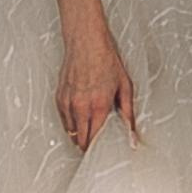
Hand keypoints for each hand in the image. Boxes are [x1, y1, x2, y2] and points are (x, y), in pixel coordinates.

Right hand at [57, 28, 139, 150]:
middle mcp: (81, 106)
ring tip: (90, 130)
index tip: (104, 151)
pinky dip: (71, 123)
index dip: (99, 148)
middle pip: (80, 140)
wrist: (86, 41)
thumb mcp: (124, 86)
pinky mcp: (59, 98)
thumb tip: (133, 134)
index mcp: (99, 105)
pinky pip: (64, 120)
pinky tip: (81, 117)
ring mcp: (67, 102)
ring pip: (71, 132)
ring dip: (79, 135)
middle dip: (88, 146)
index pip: (94, 139)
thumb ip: (128, 113)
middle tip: (97, 144)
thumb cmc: (106, 60)